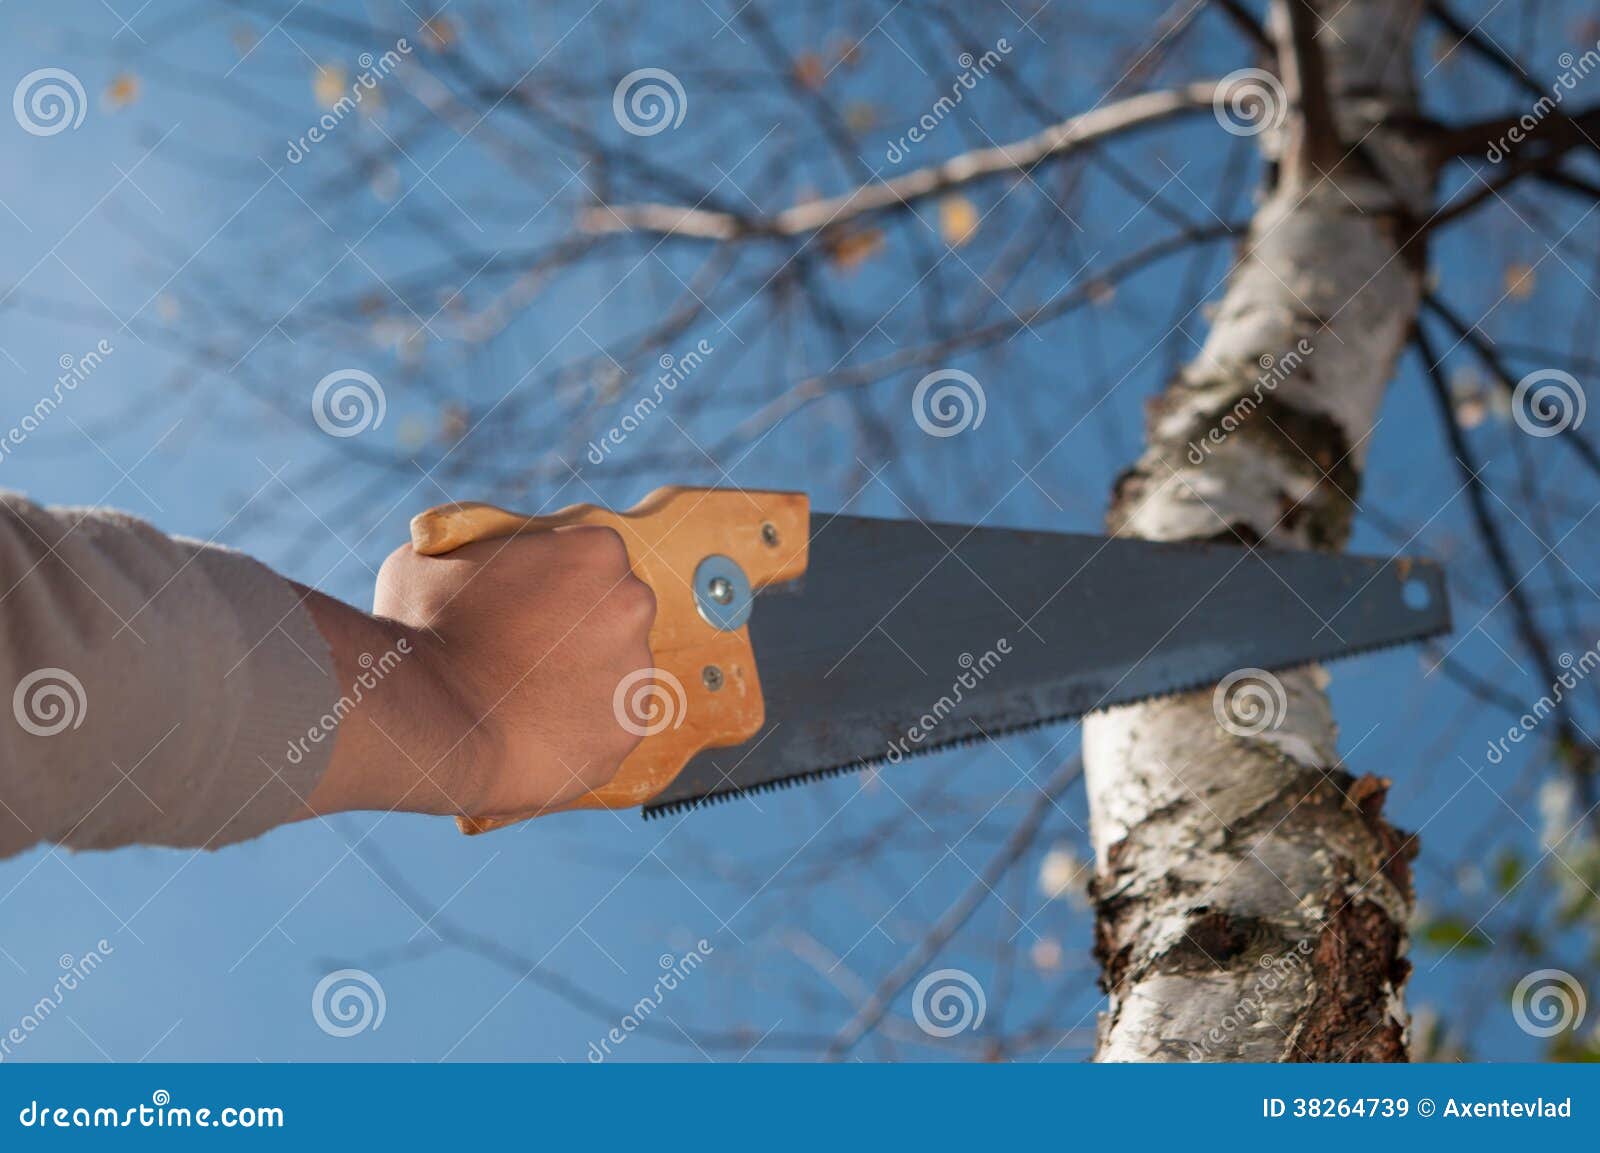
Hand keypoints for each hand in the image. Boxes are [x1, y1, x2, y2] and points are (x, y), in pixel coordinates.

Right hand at [304, 526, 656, 819]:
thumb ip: (480, 548)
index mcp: (596, 551)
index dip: (551, 578)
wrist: (426, 723)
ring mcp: (636, 672)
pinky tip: (531, 731)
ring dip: (578, 679)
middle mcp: (631, 604)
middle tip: (521, 650)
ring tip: (519, 697)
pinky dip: (576, 730)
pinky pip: (604, 725)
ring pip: (613, 670)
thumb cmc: (422, 630)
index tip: (521, 600)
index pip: (589, 557)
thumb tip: (482, 553)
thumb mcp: (436, 556)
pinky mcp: (625, 731)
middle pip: (612, 610)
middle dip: (575, 627)